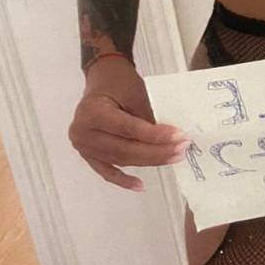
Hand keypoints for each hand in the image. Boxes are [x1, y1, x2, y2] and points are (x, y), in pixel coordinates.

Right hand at [70, 56, 189, 191]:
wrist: (102, 79)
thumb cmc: (118, 82)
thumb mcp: (136, 92)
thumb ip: (147, 117)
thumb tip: (170, 139)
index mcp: (91, 112)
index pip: (128, 129)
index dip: (154, 136)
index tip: (179, 136)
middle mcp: (83, 132)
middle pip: (124, 149)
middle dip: (156, 152)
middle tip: (181, 150)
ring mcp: (83, 147)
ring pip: (120, 160)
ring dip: (148, 162)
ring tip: (172, 158)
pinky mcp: (88, 155)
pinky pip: (107, 170)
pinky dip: (123, 179)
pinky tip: (139, 185)